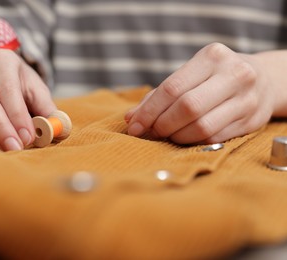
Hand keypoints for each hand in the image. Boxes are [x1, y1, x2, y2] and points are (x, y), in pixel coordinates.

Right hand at [0, 49, 55, 150]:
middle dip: (0, 126)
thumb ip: (47, 109)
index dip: (17, 114)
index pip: (7, 87)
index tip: (28, 137)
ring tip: (4, 150)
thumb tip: (58, 129)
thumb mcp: (37, 91)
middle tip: (15, 147)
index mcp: (3, 59)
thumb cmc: (22, 85)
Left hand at [125, 43, 275, 143]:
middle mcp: (233, 74)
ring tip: (168, 134)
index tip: (134, 125)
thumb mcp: (189, 75)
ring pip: (201, 127)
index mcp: (212, 57)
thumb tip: (130, 118)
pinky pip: (214, 138)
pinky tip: (184, 137)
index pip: (172, 88)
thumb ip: (158, 95)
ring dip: (176, 136)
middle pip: (187, 108)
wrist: (263, 79)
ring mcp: (246, 98)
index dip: (149, 111)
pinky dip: (192, 141)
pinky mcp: (252, 120)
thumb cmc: (214, 77)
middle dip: (162, 124)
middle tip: (151, 132)